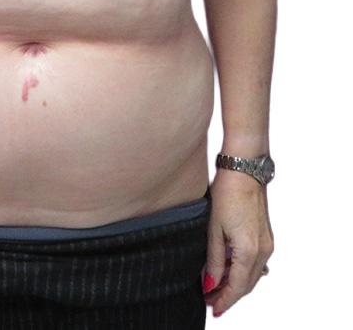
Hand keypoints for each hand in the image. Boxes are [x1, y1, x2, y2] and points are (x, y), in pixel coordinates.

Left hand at [202, 168, 273, 316]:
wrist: (244, 171)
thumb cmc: (227, 193)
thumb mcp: (214, 228)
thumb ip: (215, 259)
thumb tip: (211, 283)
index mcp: (249, 250)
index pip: (237, 286)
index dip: (224, 300)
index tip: (212, 308)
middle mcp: (263, 250)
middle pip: (247, 284)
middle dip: (229, 295)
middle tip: (211, 301)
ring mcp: (267, 243)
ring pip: (253, 275)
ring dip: (236, 283)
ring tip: (216, 288)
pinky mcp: (266, 236)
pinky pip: (256, 262)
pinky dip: (243, 270)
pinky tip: (229, 270)